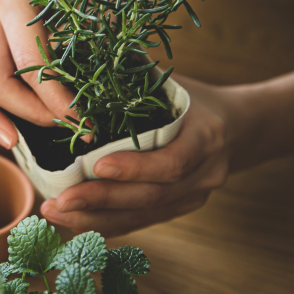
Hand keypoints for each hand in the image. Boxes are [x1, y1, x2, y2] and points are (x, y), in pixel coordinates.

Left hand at [40, 76, 230, 235]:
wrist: (237, 128)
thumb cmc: (192, 100)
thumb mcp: (172, 86)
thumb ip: (135, 86)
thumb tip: (81, 69)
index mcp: (206, 136)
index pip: (173, 161)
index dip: (136, 168)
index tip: (97, 166)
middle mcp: (205, 173)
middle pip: (152, 196)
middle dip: (101, 200)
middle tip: (59, 201)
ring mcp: (194, 196)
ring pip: (143, 215)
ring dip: (95, 218)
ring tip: (56, 213)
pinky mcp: (179, 209)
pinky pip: (141, 222)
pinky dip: (106, 223)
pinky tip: (73, 221)